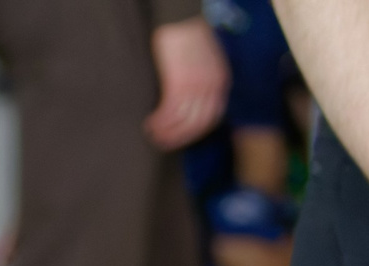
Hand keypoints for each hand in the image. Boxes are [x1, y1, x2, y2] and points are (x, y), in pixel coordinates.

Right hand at [145, 19, 228, 149]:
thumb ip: (204, 80)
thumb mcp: (207, 61)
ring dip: (165, 133)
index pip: (211, 118)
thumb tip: (191, 100)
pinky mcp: (178, 83)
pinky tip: (149, 123)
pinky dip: (158, 123)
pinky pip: (168, 113)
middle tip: (163, 143)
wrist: (181, 20)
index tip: (181, 138)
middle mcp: (210, 88)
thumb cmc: (189, 37)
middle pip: (197, 125)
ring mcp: (195, 87)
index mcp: (219, 82)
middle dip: (179, 138)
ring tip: (152, 134)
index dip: (194, 133)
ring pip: (181, 122)